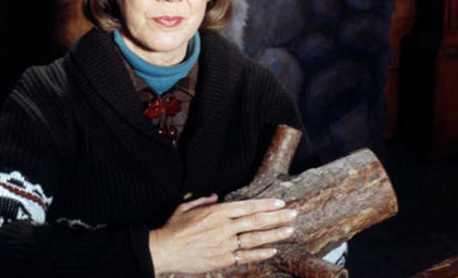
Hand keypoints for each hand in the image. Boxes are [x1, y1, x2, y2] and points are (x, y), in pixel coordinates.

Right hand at [149, 194, 296, 274]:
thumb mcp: (186, 207)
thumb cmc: (173, 228)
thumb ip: (203, 200)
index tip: (280, 203)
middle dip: (277, 217)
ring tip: (290, 230)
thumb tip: (215, 197)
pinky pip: (245, 256)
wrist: (164, 251)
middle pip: (256, 221)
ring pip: (254, 238)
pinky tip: (273, 249)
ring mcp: (225, 244)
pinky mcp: (223, 259)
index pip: (247, 206)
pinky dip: (260, 253)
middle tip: (293, 214)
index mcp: (217, 212)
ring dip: (274, 234)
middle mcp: (224, 227)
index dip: (265, 205)